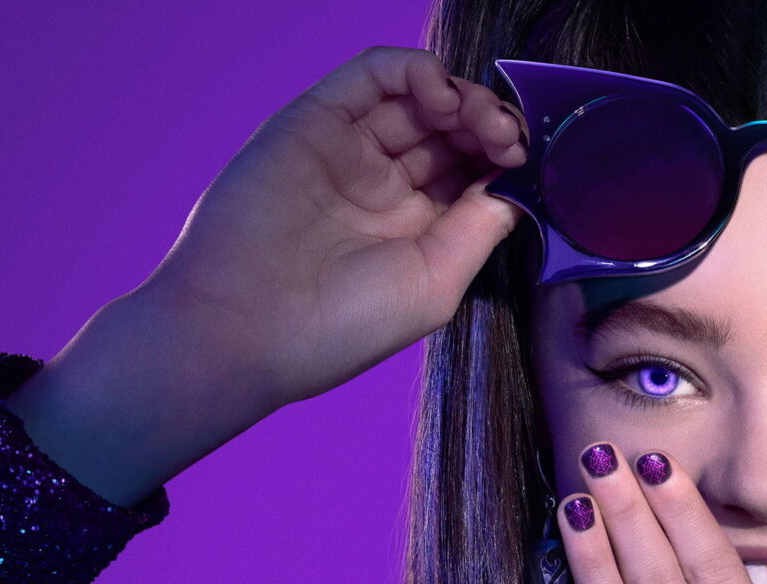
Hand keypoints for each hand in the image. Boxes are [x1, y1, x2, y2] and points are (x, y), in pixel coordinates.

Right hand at [6, 47, 521, 506]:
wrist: (241, 327)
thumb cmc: (333, 328)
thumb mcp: (434, 284)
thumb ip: (479, 227)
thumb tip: (517, 183)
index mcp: (410, 231)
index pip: (471, 171)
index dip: (504, 158)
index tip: (524, 165)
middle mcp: (380, 186)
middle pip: (451, 130)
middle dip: (490, 124)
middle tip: (507, 139)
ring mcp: (347, 150)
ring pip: (419, 98)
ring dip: (462, 97)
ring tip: (481, 120)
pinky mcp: (314, 121)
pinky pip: (373, 74)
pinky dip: (416, 71)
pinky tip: (442, 97)